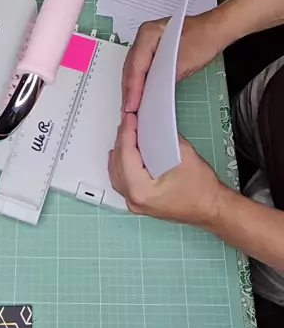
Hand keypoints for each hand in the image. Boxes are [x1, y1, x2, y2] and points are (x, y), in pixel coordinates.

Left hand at [109, 113, 224, 226]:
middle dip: (123, 139)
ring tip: (127, 133)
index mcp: (141, 190)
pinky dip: (121, 165)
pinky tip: (122, 155)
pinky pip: (121, 181)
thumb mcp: (183, 155)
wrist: (212, 208)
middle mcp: (134, 199)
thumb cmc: (202, 191)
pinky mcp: (139, 202)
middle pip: (118, 162)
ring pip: (116, 172)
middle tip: (128, 122)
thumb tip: (150, 126)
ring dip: (120, 151)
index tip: (129, 119)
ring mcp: (135, 203)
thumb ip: (162, 138)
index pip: (125, 154)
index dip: (127, 132)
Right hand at [122, 10, 224, 112]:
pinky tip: (140, 95)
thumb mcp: (185, 61)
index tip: (131, 106)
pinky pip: (141, 68)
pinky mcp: (153, 51)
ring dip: (132, 88)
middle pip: (131, 67)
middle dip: (129, 90)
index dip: (133, 88)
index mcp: (148, 34)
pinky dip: (140, 82)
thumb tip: (152, 94)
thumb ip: (166, 77)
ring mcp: (147, 43)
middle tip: (128, 112)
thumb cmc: (204, 39)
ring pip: (134, 69)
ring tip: (131, 108)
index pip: (136, 65)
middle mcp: (144, 37)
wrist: (216, 29)